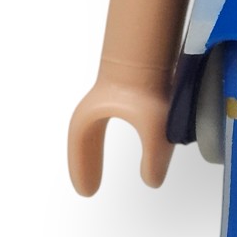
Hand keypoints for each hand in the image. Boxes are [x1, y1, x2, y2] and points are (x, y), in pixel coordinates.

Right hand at [67, 69, 174, 193]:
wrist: (157, 45)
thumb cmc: (149, 81)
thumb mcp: (155, 127)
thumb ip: (154, 157)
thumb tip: (152, 181)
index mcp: (93, 114)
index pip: (80, 144)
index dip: (81, 167)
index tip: (87, 191)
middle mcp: (98, 104)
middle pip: (85, 137)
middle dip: (86, 160)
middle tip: (90, 186)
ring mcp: (112, 93)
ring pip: (99, 125)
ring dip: (98, 146)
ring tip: (108, 164)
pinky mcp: (129, 85)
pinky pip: (117, 114)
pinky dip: (119, 131)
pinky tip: (137, 138)